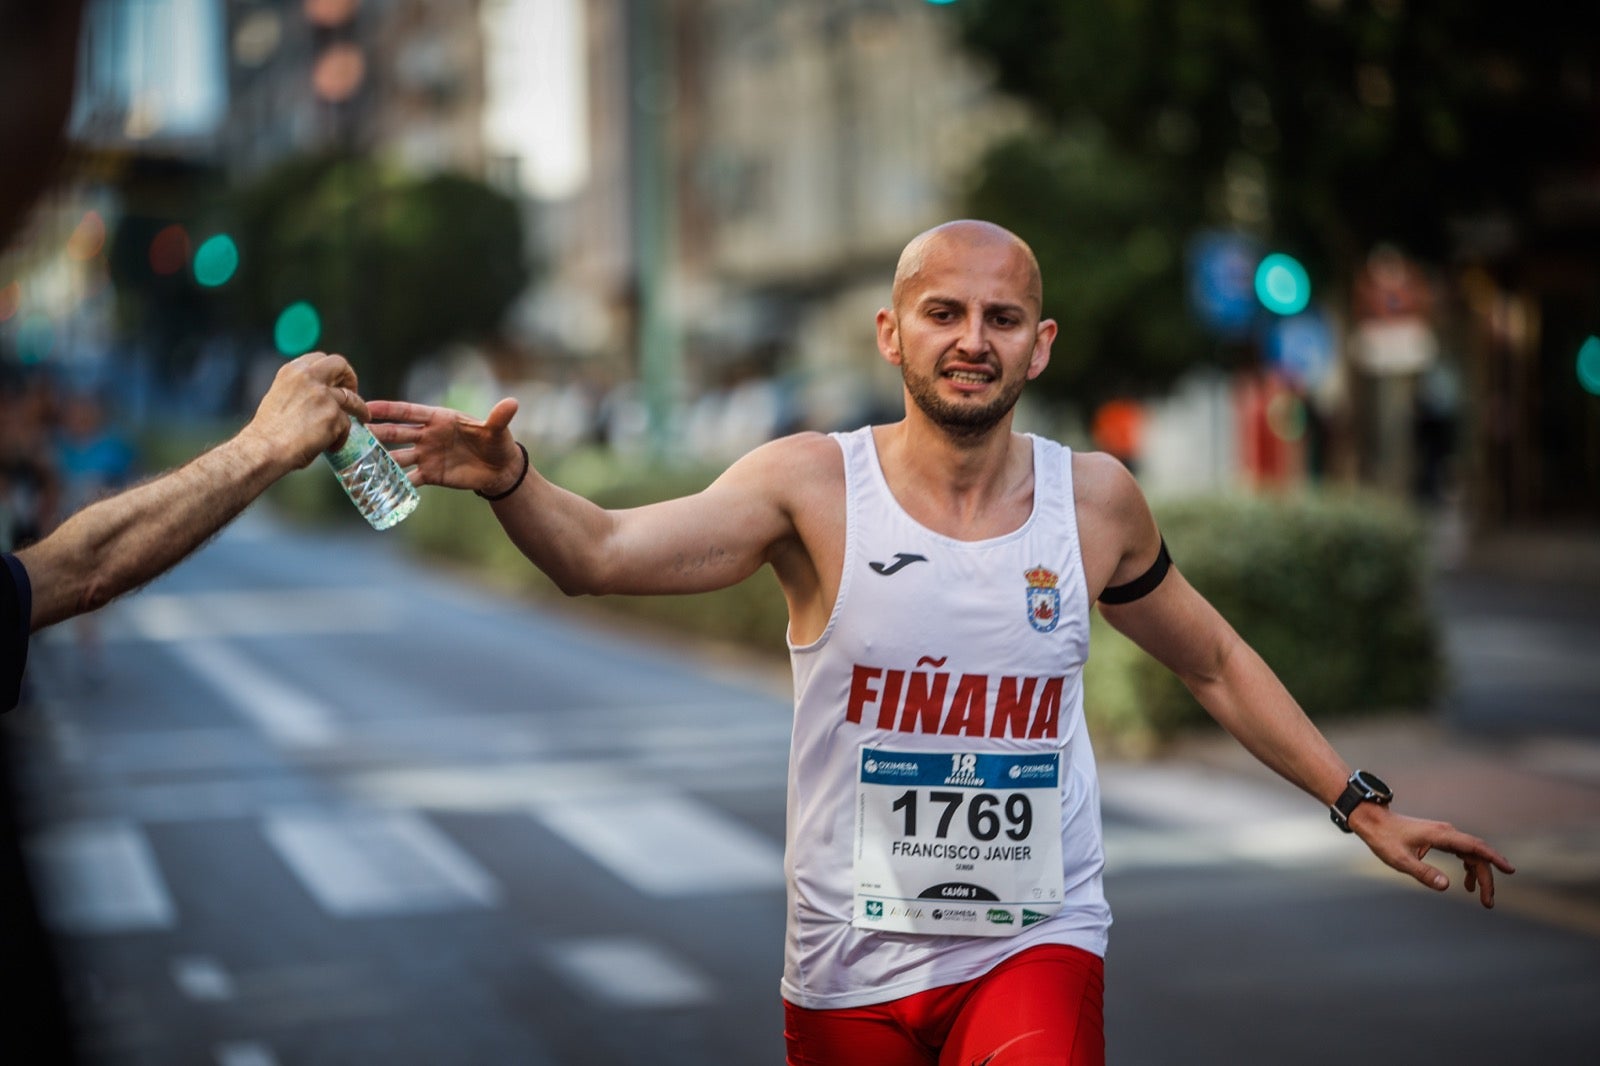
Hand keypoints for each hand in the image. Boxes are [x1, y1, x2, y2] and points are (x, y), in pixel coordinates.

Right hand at [241, 352, 367, 469]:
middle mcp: (309, 377)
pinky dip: (341, 437)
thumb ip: (301, 389)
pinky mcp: (334, 416)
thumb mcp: (281, 396)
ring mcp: (324, 396)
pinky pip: (347, 425)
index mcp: (293, 371)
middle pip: (340, 364)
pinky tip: (331, 445)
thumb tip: (323, 394)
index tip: (336, 382)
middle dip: (350, 377)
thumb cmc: (269, 430)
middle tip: (353, 391)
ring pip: (352, 398)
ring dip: (359, 409)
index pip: (320, 358)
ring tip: (362, 418)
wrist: (264, 448)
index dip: (332, 370)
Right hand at [367, 397, 521, 494]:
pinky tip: (376, 488)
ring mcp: (426, 456)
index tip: (368, 407)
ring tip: (356, 462)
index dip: (389, 410)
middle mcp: (428, 436)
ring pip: (397, 456)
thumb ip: (499, 418)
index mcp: (440, 419)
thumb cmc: (497, 443)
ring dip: (379, 459)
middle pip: (397, 433)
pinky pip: (408, 479)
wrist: (499, 469)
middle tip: (352, 434)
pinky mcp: (430, 475)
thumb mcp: (498, 431)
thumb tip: (513, 403)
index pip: (410, 412)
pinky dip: (394, 484)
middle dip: (376, 434)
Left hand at [1351, 805, 1514, 908]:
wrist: (1373, 821)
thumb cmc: (1384, 839)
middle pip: (1476, 854)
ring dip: (1479, 874)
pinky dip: (1468, 867)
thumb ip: (1423, 872)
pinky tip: (1468, 883)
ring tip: (1482, 897)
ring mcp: (1444, 834)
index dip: (1494, 858)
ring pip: (1470, 854)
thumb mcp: (1400, 860)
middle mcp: (1447, 832)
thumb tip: (1447, 886)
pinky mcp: (1438, 838)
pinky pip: (1461, 852)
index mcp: (1441, 835)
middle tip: (1488, 903)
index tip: (1510, 870)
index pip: (1476, 846)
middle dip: (1486, 878)